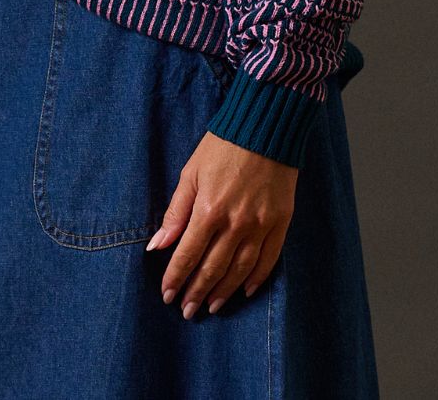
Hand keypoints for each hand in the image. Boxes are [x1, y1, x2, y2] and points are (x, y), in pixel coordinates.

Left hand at [146, 130, 296, 317]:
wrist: (265, 127)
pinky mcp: (280, 222)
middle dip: (197, 292)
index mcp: (209, 210)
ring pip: (240, 270)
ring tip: (212, 306)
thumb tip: (157, 244)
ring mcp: (260, 225)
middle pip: (213, 269)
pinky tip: (244, 290)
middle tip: (187, 310)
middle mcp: (235, 224)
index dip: (176, 278)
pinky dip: (256, 279)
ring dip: (224, 291)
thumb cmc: (222, 146)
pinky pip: (268, 260)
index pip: (188, 255)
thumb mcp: (190, 173)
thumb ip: (175, 211)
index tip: (167, 295)